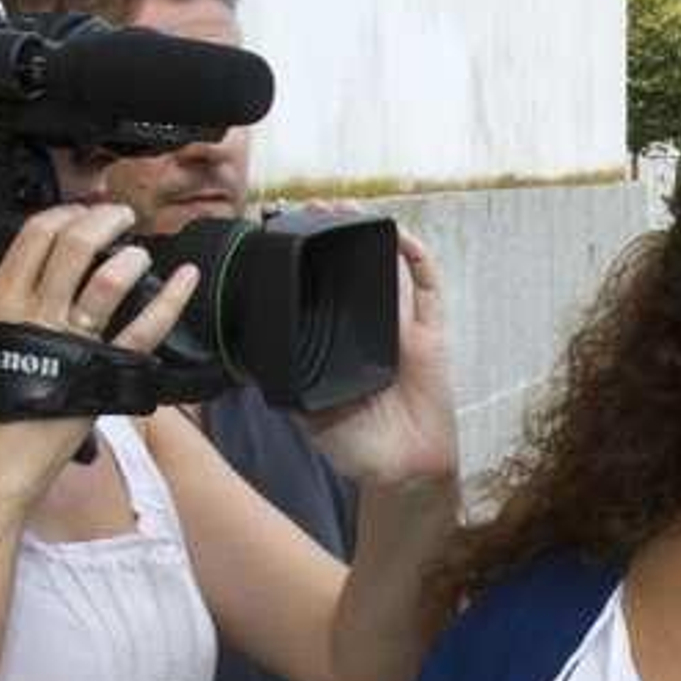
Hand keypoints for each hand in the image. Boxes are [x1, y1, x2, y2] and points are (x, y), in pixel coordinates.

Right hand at [0, 202, 199, 512]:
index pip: (32, 240)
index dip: (61, 216)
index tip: (77, 213)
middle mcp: (34, 316)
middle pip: (73, 247)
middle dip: (101, 220)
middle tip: (118, 215)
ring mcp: (70, 342)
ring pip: (106, 279)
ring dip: (130, 254)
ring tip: (142, 247)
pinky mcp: (100, 374)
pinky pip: (142, 330)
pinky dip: (169, 301)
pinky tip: (185, 280)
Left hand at [301, 216, 457, 485]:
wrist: (401, 474)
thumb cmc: (358, 449)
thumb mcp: (308, 416)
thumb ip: (288, 386)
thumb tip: (249, 361)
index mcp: (342, 345)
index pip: (324, 291)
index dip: (310, 261)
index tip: (285, 234)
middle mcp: (372, 331)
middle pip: (356, 268)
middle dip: (336, 233)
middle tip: (312, 206)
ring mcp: (403, 331)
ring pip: (390, 268)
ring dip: (371, 233)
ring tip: (345, 206)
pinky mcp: (431, 338)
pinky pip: (429, 291)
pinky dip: (418, 260)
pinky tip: (399, 236)